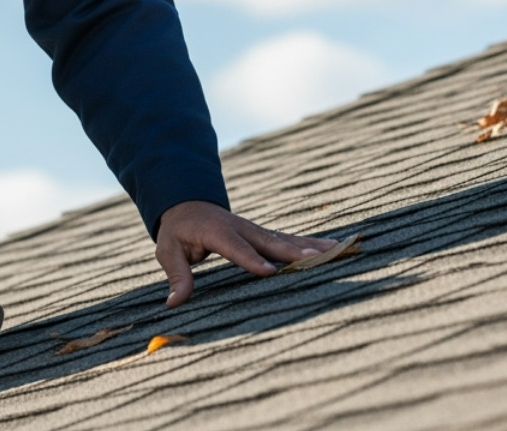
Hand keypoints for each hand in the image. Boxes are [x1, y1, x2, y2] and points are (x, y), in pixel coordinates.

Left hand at [154, 200, 339, 306]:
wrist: (188, 203)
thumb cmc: (178, 232)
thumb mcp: (168, 251)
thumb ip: (177, 275)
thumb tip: (174, 302)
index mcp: (217, 232)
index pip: (236, 248)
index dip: (252, 260)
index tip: (270, 272)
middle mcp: (241, 228)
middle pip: (269, 241)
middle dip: (292, 251)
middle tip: (315, 258)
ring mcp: (255, 230)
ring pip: (286, 238)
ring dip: (311, 245)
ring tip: (337, 249)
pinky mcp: (264, 235)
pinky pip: (289, 240)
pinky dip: (312, 244)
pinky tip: (334, 248)